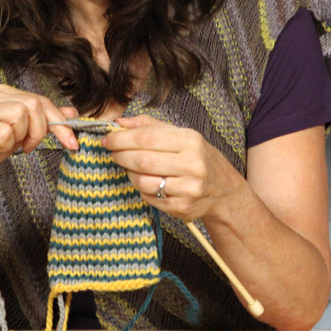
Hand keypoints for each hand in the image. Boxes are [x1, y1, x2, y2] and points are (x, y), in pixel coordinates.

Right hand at [0, 85, 78, 194]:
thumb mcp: (21, 135)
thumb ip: (43, 121)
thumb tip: (72, 113)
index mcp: (4, 93)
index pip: (41, 100)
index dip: (60, 122)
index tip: (72, 142)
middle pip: (35, 104)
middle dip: (40, 131)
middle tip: (28, 147)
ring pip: (21, 114)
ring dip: (21, 137)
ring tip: (7, 146)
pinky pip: (5, 132)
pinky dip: (6, 146)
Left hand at [103, 115, 241, 221]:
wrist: (223, 189)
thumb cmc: (197, 158)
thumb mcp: (182, 136)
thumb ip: (150, 126)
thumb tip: (119, 122)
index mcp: (191, 141)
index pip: (147, 137)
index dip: (122, 138)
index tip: (108, 139)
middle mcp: (193, 164)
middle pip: (143, 160)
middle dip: (120, 155)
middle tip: (112, 152)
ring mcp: (188, 188)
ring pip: (143, 181)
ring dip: (129, 174)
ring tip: (129, 167)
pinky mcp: (182, 207)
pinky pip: (149, 197)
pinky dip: (140, 188)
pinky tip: (145, 181)